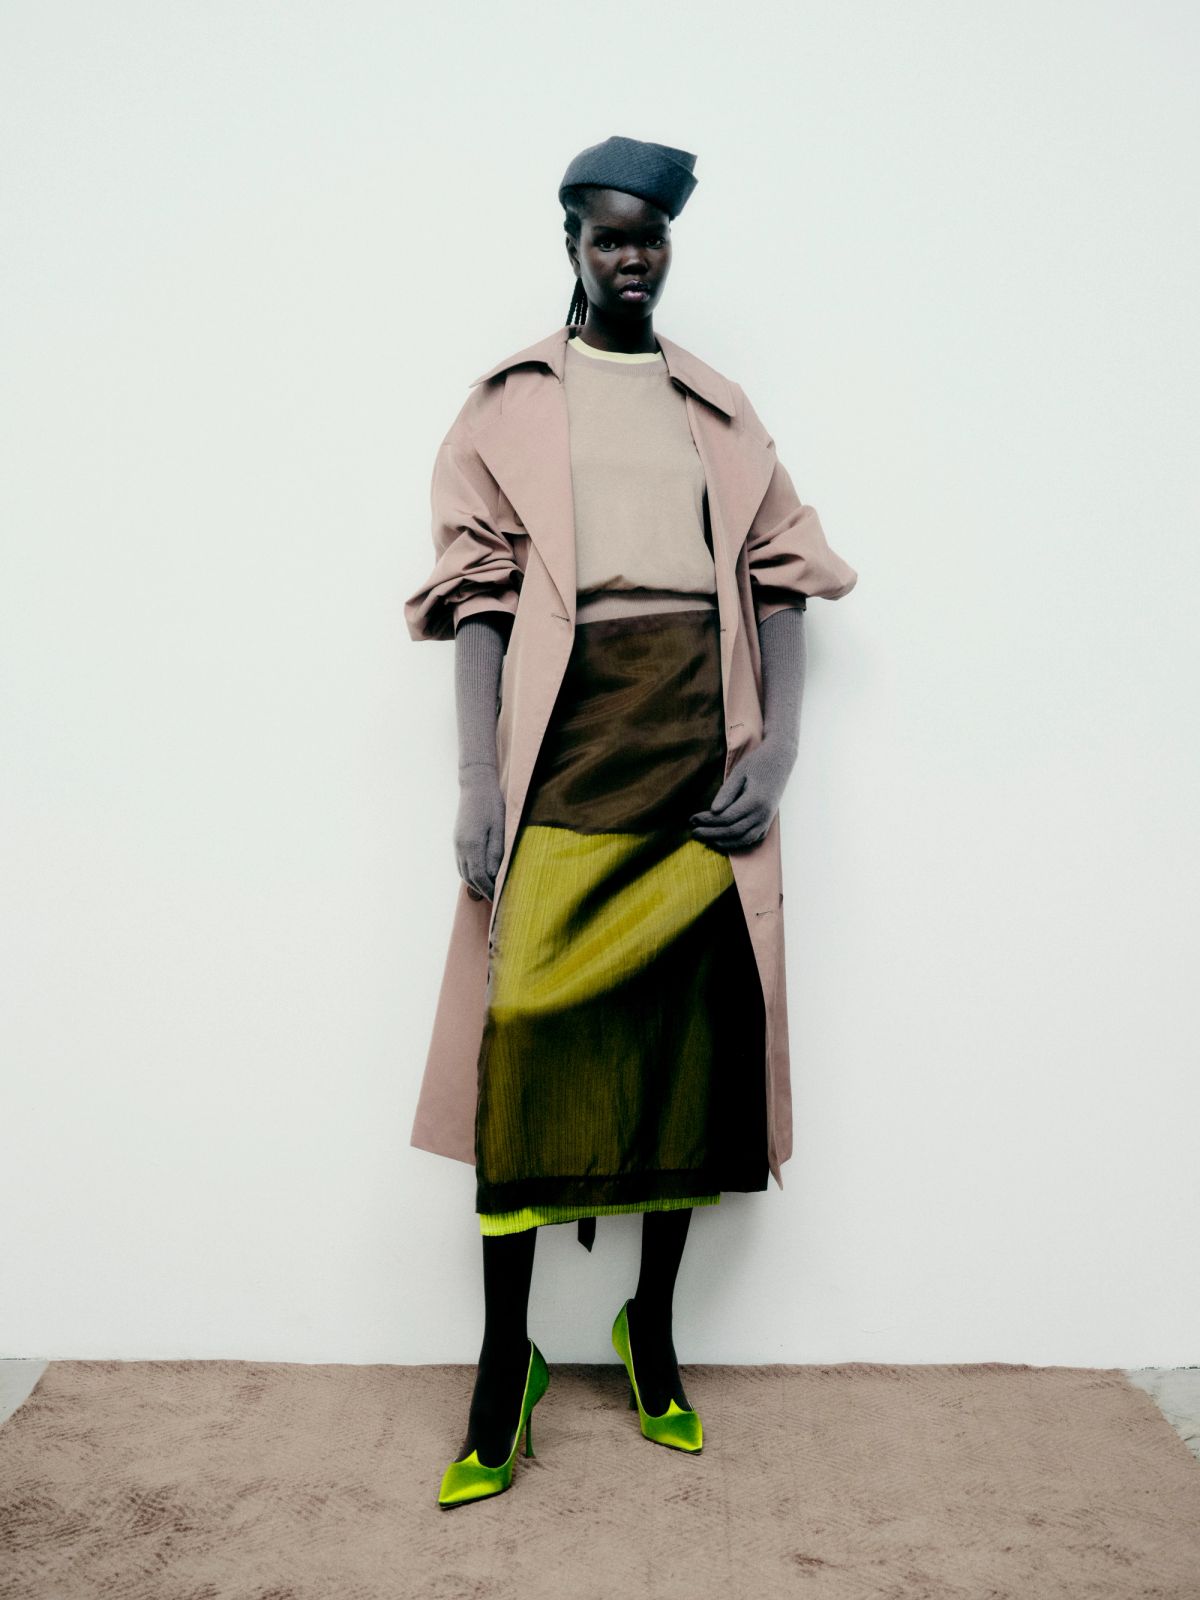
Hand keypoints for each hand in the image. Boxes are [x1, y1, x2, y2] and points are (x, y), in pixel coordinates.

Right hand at [455, 763, 504, 899]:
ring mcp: (457, 843)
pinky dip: (470, 873)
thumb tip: (494, 875)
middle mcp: (460, 847)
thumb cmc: (492, 805)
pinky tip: (481, 875)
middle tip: (495, 900)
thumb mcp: (499, 828)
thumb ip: (496, 853)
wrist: (475, 786)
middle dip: (482, 890)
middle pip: (469, 877)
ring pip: (463, 872)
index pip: (478, 877)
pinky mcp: (458, 839)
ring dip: (475, 883)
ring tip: (489, 891)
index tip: (498, 899)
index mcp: (471, 845)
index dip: (488, 890)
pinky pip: (462, 863)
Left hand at [687, 739, 796, 852]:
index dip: (707, 821)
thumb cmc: (757, 763)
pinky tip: (723, 840)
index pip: (726, 818)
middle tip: (694, 832)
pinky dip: (737, 842)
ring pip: (743, 839)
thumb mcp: (739, 772)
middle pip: (733, 831)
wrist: (780, 760)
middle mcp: (763, 814)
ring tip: (705, 839)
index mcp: (755, 801)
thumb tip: (713, 811)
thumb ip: (726, 793)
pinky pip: (752, 839)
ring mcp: (767, 820)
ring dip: (723, 842)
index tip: (692, 818)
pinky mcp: (768, 822)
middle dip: (711, 834)